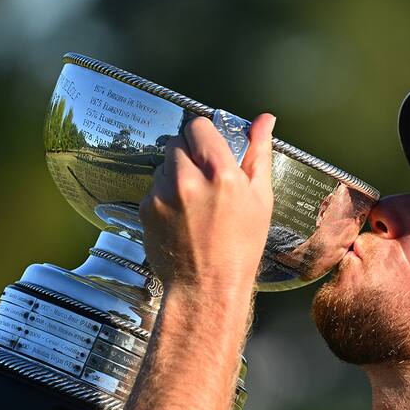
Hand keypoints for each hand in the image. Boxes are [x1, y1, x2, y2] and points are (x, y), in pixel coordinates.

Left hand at [139, 113, 275, 291]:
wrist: (206, 288)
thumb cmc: (239, 249)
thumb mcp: (260, 200)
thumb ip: (258, 154)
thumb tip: (264, 121)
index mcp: (221, 174)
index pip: (199, 125)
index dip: (205, 134)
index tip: (211, 147)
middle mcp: (188, 180)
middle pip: (178, 141)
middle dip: (190, 154)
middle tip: (204, 178)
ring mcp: (162, 194)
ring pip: (164, 163)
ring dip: (176, 173)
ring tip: (194, 202)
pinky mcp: (145, 208)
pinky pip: (153, 186)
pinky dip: (164, 194)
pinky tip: (181, 216)